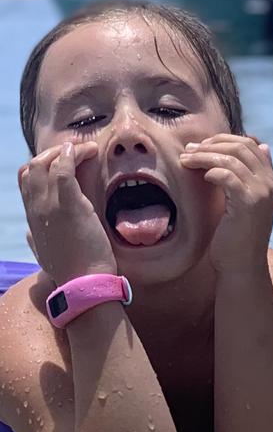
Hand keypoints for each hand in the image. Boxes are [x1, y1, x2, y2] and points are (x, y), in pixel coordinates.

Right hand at [19, 141, 115, 283]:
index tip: (64, 162)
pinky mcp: (69, 206)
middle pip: (31, 167)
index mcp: (32, 217)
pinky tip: (87, 151)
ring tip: (87, 149)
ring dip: (67, 150)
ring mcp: (50, 206)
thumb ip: (35, 239)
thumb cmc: (71, 269)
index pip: (25, 180)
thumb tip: (29, 234)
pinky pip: (64, 171)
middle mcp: (36, 209)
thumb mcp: (45, 252)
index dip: (42, 165)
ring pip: (45, 165)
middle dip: (53, 153)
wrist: (84, 282)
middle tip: (77, 152)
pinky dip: (73, 155)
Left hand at [179, 134, 272, 273]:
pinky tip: (200, 176)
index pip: (250, 144)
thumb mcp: (244, 200)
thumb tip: (261, 145)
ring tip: (185, 160)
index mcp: (270, 179)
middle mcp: (270, 183)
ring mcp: (262, 192)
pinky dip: (210, 171)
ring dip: (204, 156)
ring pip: (231, 158)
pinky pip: (226, 175)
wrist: (242, 264)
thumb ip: (248, 176)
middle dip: (211, 144)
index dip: (223, 139)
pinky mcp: (249, 203)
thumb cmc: (237, 234)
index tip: (200, 145)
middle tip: (188, 150)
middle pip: (241, 146)